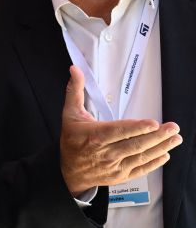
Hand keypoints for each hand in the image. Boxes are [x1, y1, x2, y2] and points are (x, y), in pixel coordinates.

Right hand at [59, 65, 181, 194]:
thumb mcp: (69, 114)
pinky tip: (164, 155)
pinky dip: (154, 163)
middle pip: (134, 144)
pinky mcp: (120, 176)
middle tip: (172, 128)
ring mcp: (114, 166)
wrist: (69, 171)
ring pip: (140, 156)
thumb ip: (74, 91)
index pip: (119, 132)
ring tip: (174, 139)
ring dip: (160, 147)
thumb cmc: (71, 141)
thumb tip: (75, 70)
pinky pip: (140, 169)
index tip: (153, 123)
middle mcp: (105, 153)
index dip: (137, 128)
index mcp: (94, 136)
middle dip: (156, 136)